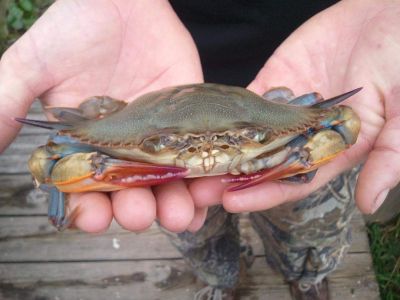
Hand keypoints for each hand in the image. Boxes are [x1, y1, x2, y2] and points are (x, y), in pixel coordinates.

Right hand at [0, 0, 203, 232]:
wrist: (123, 0)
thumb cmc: (76, 29)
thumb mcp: (34, 65)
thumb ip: (7, 102)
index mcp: (86, 143)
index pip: (86, 187)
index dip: (86, 206)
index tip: (91, 218)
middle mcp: (123, 147)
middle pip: (130, 192)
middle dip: (134, 209)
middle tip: (138, 215)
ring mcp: (157, 137)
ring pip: (166, 183)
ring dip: (173, 205)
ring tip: (179, 216)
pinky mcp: (188, 122)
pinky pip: (198, 156)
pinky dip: (202, 180)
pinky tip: (205, 198)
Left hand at [189, 0, 399, 214]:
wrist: (387, 11)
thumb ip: (390, 155)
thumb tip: (371, 202)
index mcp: (334, 149)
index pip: (293, 180)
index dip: (264, 193)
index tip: (233, 202)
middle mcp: (305, 135)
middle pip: (262, 163)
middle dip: (231, 177)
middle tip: (197, 188)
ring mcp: (286, 110)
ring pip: (248, 135)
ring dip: (221, 149)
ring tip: (190, 161)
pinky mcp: (273, 83)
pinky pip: (244, 102)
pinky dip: (223, 113)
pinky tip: (199, 124)